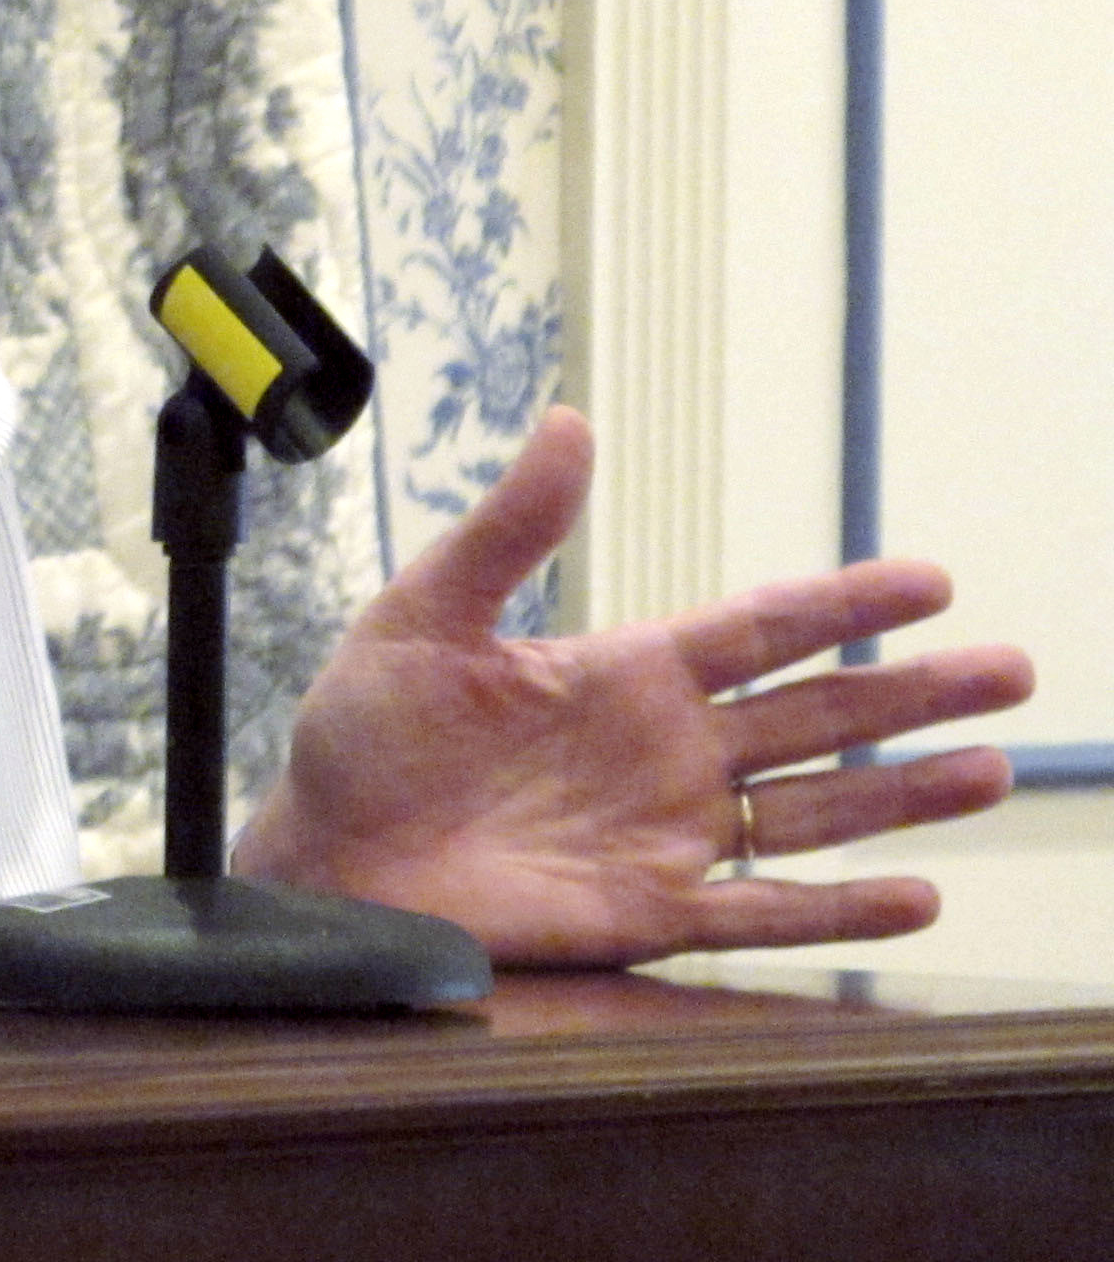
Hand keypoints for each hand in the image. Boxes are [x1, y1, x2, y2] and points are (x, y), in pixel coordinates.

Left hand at [231, 406, 1034, 964]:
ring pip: (814, 811)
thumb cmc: (364, 732)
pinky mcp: (647, 913)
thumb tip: (570, 420)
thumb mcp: (424, 613)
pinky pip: (762, 911)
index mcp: (623, 671)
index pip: (760, 628)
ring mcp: (667, 832)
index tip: (930, 579)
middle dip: (912, 691)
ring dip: (902, 796)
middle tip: (1010, 667)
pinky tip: (915, 897)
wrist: (322, 850)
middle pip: (817, 714)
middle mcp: (666, 750)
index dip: (843, 604)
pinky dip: (838, 911)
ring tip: (990, 768)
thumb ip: (506, 529)